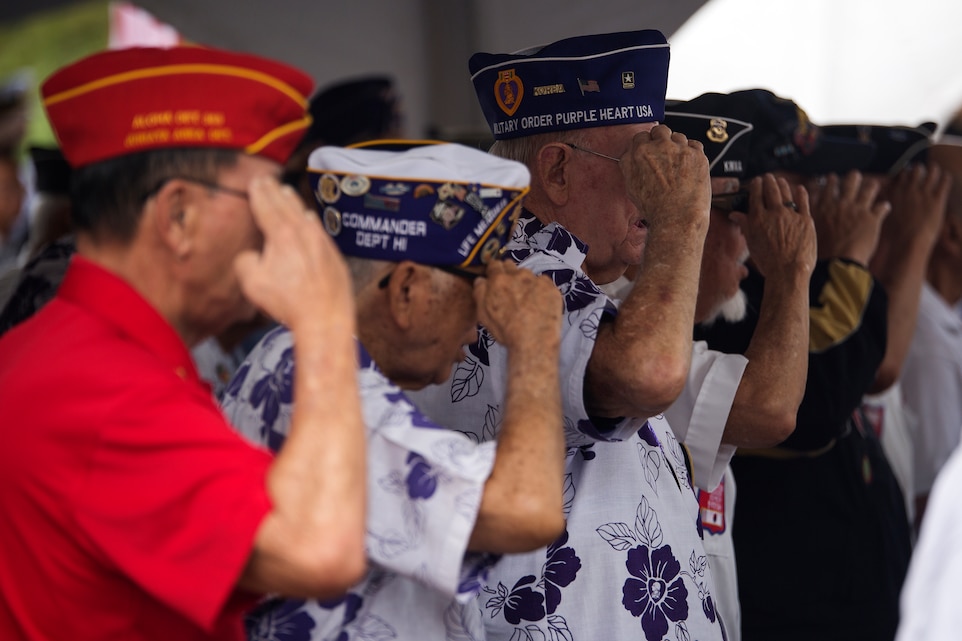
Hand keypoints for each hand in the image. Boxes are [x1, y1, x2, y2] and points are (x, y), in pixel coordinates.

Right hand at [234, 176, 354, 331]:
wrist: (326, 318)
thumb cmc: (289, 302)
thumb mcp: (252, 283)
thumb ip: (245, 262)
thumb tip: (251, 256)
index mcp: (282, 235)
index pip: (267, 207)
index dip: (259, 193)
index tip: (255, 182)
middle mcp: (304, 233)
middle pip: (287, 206)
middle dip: (275, 192)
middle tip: (268, 181)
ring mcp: (322, 243)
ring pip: (305, 215)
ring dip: (294, 203)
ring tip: (287, 193)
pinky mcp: (334, 256)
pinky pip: (319, 230)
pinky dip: (311, 221)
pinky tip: (309, 219)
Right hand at [474, 260, 561, 350]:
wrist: (534, 341)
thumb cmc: (507, 331)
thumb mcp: (484, 315)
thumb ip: (480, 293)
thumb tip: (481, 280)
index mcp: (498, 280)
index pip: (494, 265)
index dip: (494, 270)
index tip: (495, 275)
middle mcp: (517, 276)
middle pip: (511, 266)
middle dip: (509, 273)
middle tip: (510, 289)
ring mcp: (536, 280)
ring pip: (528, 274)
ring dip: (525, 282)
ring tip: (526, 299)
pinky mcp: (551, 287)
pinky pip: (544, 282)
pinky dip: (540, 289)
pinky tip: (539, 303)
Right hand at [621, 124, 710, 232]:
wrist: (677, 218)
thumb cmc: (655, 208)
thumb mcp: (631, 187)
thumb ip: (629, 165)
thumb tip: (631, 155)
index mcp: (640, 153)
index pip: (641, 136)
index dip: (645, 144)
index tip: (649, 150)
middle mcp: (659, 146)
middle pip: (660, 130)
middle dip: (661, 139)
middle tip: (664, 153)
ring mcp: (680, 149)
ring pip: (678, 136)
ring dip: (677, 146)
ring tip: (678, 164)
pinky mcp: (697, 154)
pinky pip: (694, 145)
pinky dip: (692, 152)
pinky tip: (689, 166)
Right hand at [732, 174, 815, 279]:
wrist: (788, 272)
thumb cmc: (768, 262)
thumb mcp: (752, 243)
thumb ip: (745, 225)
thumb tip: (734, 215)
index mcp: (758, 219)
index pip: (756, 195)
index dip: (756, 185)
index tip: (757, 181)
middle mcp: (773, 213)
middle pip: (771, 190)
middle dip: (769, 181)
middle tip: (769, 177)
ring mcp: (791, 215)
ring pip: (786, 192)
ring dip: (783, 184)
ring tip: (781, 180)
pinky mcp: (806, 220)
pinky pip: (803, 201)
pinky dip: (800, 193)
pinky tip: (799, 189)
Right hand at [806, 170, 890, 263]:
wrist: (837, 263)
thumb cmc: (821, 253)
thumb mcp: (809, 232)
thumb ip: (810, 220)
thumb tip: (804, 216)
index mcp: (825, 207)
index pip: (828, 187)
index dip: (831, 181)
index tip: (832, 178)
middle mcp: (842, 204)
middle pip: (850, 182)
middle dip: (853, 178)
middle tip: (854, 176)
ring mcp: (858, 210)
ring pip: (869, 189)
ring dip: (871, 186)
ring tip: (873, 185)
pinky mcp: (872, 219)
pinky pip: (882, 207)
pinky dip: (884, 207)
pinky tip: (885, 206)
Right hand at [872, 163, 950, 268]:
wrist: (907, 244)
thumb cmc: (894, 236)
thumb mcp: (882, 218)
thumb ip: (882, 206)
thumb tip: (882, 204)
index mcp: (893, 192)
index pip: (900, 174)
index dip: (904, 173)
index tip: (906, 176)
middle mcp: (908, 189)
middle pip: (915, 169)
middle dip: (918, 170)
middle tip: (921, 173)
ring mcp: (923, 194)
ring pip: (931, 171)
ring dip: (933, 170)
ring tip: (934, 170)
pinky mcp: (936, 200)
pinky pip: (944, 181)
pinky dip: (945, 178)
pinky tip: (945, 179)